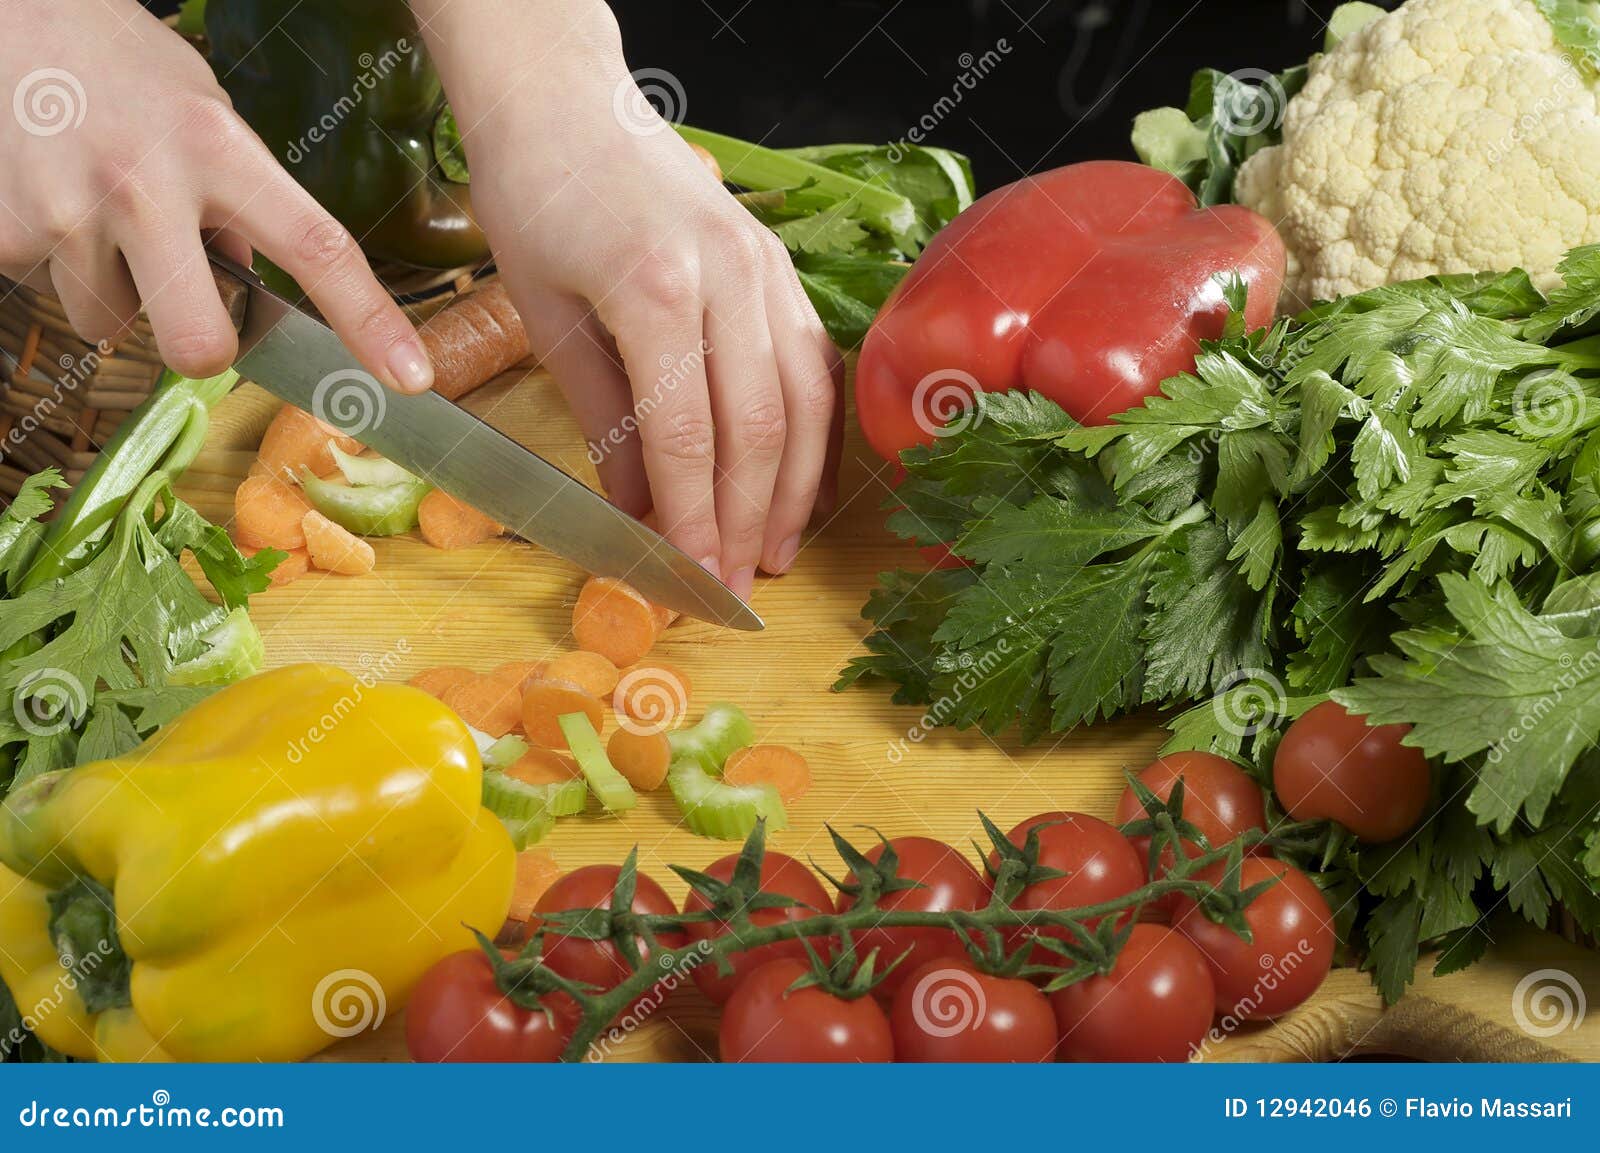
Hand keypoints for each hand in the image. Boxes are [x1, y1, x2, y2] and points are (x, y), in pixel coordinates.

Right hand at [0, 0, 431, 391]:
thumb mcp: (205, 116)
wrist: (5, 16)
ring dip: (115, 292)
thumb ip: (242, 201)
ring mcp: (68, 212)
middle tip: (188, 296)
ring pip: (112, 326)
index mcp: (217, 148)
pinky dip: (56, 269)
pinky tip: (54, 204)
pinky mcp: (6, 233)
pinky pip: (48, 298)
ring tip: (99, 214)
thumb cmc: (121, 71)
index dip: (368, 321)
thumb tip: (253, 288)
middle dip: (202, 343)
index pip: (316, 247)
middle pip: (201, 345)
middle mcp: (145, 183)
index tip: (408, 376)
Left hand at [414, 0, 841, 595]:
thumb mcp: (548, 315)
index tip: (691, 583)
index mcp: (655, 288)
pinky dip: (812, 434)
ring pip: (802, 403)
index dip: (695, 521)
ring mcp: (767, 267)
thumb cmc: (534, 197)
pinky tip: (800, 484)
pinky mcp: (781, 266)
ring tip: (775, 553)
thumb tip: (636, 518)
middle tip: (732, 591)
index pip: (690, 436)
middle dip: (745, 522)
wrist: (567, 100)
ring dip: (792, 490)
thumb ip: (603, 421)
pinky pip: (813, 364)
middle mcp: (729, 277)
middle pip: (758, 429)